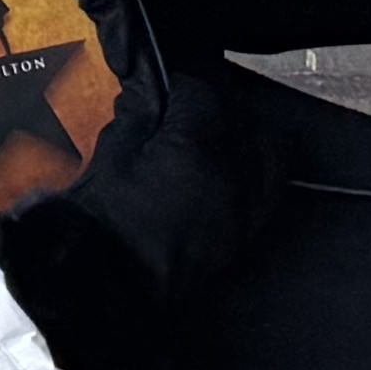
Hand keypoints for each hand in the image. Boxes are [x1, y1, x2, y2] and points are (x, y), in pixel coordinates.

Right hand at [0, 23, 263, 319]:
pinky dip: (253, 173)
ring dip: (244, 138)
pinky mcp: (245, 236)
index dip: (179, 86)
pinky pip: (266, 190)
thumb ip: (136, 115)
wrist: (109, 282)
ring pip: (267, 154)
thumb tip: (146, 93)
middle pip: (243, 119)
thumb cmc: (104, 223)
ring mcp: (245, 209)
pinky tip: (226, 172)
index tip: (161, 88)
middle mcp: (233, 176)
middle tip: (187, 108)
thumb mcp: (112, 153)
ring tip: (213, 137)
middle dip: (217, 107)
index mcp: (197, 148)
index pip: (202, 94)